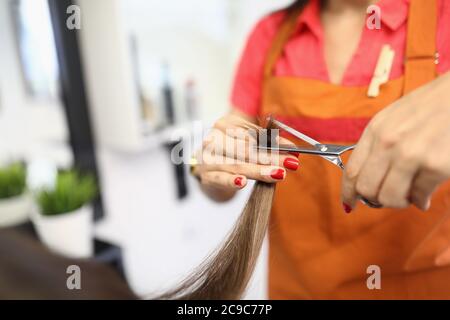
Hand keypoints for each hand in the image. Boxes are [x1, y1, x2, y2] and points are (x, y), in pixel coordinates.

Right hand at [193, 110, 299, 200]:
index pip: (252, 134)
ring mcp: (209, 158)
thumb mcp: (246, 143)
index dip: (274, 142)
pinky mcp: (206, 176)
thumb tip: (291, 149)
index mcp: (224, 125)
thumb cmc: (229, 152)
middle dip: (271, 157)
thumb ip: (268, 144)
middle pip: (247, 149)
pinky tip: (242, 182)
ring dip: (259, 170)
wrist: (205, 168)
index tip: (292, 150)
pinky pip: (220, 178)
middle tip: (291, 163)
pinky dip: (231, 181)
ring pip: (238, 164)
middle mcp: (214, 139)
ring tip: (278, 174)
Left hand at [341, 72, 449, 210]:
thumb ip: (377, 146)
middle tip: (389, 197)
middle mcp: (388, 143)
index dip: (348, 193)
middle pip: (367, 188)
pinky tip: (425, 196)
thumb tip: (366, 179)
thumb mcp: (393, 119)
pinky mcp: (435, 166)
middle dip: (375, 199)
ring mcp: (410, 155)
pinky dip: (421, 201)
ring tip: (409, 195)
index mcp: (375, 130)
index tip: (349, 204)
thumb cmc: (430, 108)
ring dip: (399, 202)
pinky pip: (419, 196)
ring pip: (389, 197)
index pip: (351, 171)